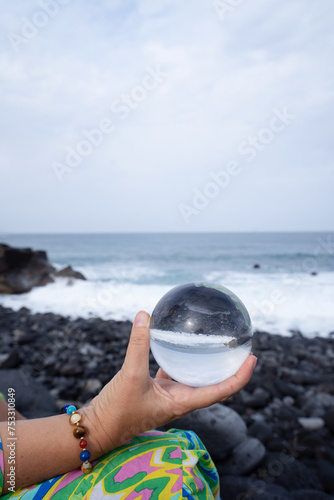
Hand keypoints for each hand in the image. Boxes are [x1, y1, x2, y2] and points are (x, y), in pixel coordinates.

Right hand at [83, 311, 256, 455]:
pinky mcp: (158, 390)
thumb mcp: (129, 374)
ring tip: (217, 344)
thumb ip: (138, 344)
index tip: (252, 358)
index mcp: (183, 403)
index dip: (240, 376)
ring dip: (209, 365)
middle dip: (231, 369)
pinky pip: (177, 373)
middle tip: (241, 347)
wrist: (98, 427)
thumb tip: (145, 315)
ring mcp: (171, 396)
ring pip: (197, 379)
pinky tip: (179, 345)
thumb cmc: (117, 410)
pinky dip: (183, 360)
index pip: (222, 391)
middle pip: (216, 385)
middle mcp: (182, 401)